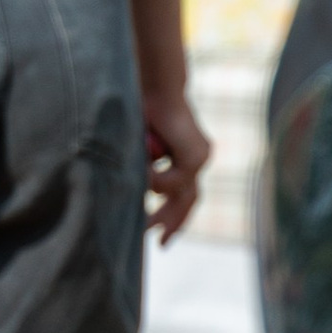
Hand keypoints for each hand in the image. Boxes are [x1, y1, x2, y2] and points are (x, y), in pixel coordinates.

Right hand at [144, 85, 211, 243]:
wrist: (154, 88)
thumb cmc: (139, 113)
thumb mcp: (136, 150)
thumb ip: (139, 171)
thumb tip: (131, 195)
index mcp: (185, 157)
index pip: (184, 194)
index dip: (173, 217)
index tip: (160, 238)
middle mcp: (197, 158)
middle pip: (190, 201)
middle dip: (173, 223)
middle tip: (161, 244)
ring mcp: (199, 158)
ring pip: (180, 193)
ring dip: (159, 202)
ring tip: (144, 220)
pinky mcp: (197, 155)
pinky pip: (175, 179)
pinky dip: (156, 179)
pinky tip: (144, 169)